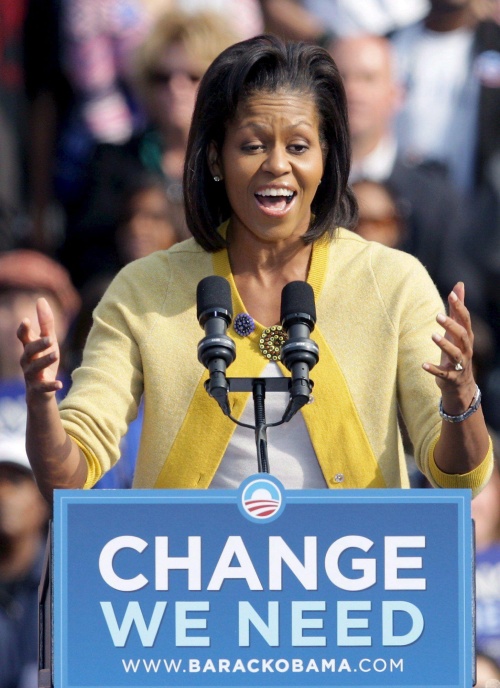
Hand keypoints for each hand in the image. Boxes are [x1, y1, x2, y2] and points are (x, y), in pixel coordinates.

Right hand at [17, 297, 62, 396]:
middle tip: (50, 339)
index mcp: (29, 348)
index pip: (23, 337)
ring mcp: (31, 375)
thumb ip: (45, 323)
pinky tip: (60, 384)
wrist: (41, 393)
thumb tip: (41, 299)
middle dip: (38, 344)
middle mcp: (27, 361)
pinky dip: (51, 385)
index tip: (27, 321)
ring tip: (56, 354)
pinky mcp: (38, 389)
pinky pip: (43, 387)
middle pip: (29, 351)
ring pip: (35, 367)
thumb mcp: (48, 342)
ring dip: (45, 360)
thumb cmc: (44, 362)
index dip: (24, 330)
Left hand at [423, 282, 476, 412]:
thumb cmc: (457, 352)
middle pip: (462, 336)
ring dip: (444, 345)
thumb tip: (459, 285)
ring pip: (455, 354)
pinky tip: (423, 365)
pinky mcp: (450, 378)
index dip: (460, 307)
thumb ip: (457, 309)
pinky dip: (434, 370)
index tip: (451, 294)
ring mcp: (459, 365)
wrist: (460, 385)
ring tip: (432, 335)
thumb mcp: (456, 331)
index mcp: (466, 337)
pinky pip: (443, 374)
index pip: (466, 320)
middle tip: (437, 316)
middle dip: (451, 326)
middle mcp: (466, 350)